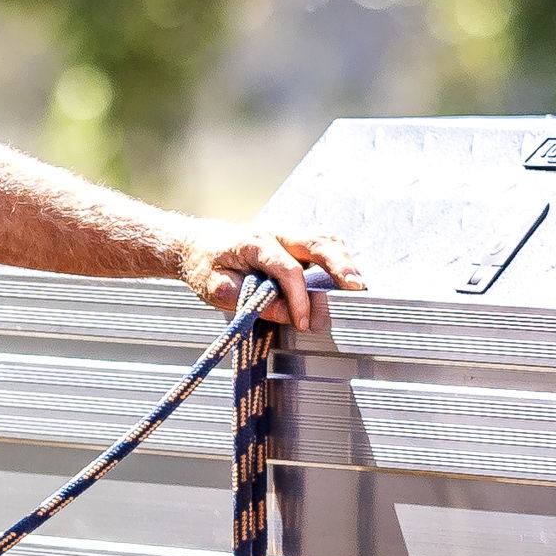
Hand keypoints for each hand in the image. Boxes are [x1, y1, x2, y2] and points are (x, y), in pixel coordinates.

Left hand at [174, 223, 352, 331]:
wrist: (197, 245)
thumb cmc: (205, 266)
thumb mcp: (217, 289)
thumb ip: (250, 301)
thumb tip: (288, 314)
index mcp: (254, 243)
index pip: (287, 269)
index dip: (299, 297)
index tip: (304, 322)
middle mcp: (276, 233)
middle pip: (317, 242)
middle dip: (340, 266)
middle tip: (356, 289)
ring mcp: (287, 236)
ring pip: (325, 240)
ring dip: (345, 262)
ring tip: (358, 287)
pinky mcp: (294, 244)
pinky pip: (323, 247)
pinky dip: (338, 262)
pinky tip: (347, 281)